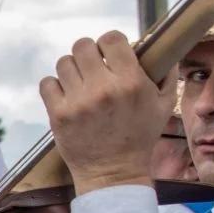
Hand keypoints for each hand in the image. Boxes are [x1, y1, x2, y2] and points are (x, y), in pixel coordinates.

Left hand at [38, 31, 176, 194]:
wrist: (113, 174)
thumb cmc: (140, 139)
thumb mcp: (164, 106)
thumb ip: (166, 73)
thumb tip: (162, 47)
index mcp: (130, 82)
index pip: (111, 38)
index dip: (110, 43)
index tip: (110, 55)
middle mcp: (103, 88)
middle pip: (83, 45)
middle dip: (88, 54)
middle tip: (93, 69)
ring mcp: (78, 102)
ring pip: (64, 63)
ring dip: (72, 71)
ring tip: (80, 85)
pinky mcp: (58, 115)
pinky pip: (47, 83)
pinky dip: (54, 87)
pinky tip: (67, 97)